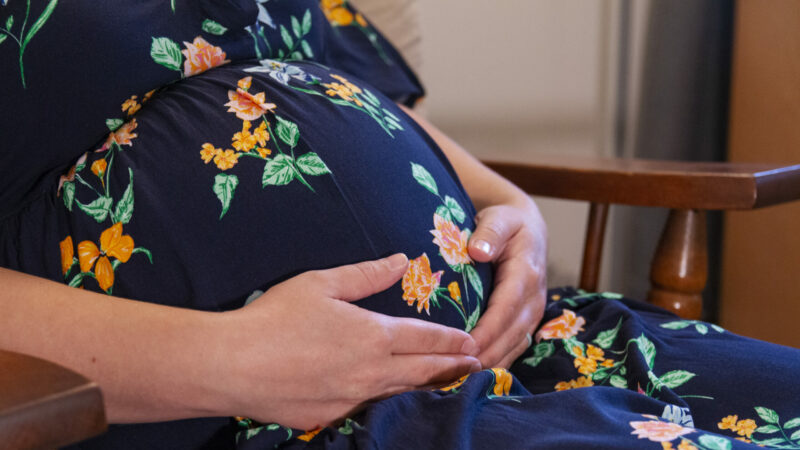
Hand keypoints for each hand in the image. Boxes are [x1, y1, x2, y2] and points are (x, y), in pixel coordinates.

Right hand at [216, 254, 480, 429]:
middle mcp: (371, 371)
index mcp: (373, 335)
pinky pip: (366, 408)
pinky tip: (389, 399)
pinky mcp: (329, 417)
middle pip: (423, 371)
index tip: (472, 342)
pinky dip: (385, 402)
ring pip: (399, 394)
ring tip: (445, 384)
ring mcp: (351, 399)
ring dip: (426, 387)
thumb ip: (366, 274)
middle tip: (476, 366)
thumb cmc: (275, 317)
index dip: (451, 340)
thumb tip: (402, 260)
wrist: (232, 365)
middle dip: (452, 368)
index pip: (426, 338)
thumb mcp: (322, 283)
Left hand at [468, 200, 546, 367]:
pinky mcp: (527, 321)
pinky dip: (496, 362)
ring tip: (461, 379)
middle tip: (455, 372)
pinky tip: (473, 375)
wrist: (527, 229)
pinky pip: (514, 347)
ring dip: (490, 364)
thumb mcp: (498, 219)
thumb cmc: (506, 223)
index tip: (465, 347)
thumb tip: (478, 251)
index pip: (506, 309)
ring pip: (514, 346)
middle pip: (511, 335)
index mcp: (526, 274)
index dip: (487, 331)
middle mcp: (534, 298)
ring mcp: (533, 313)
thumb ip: (489, 233)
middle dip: (486, 355)